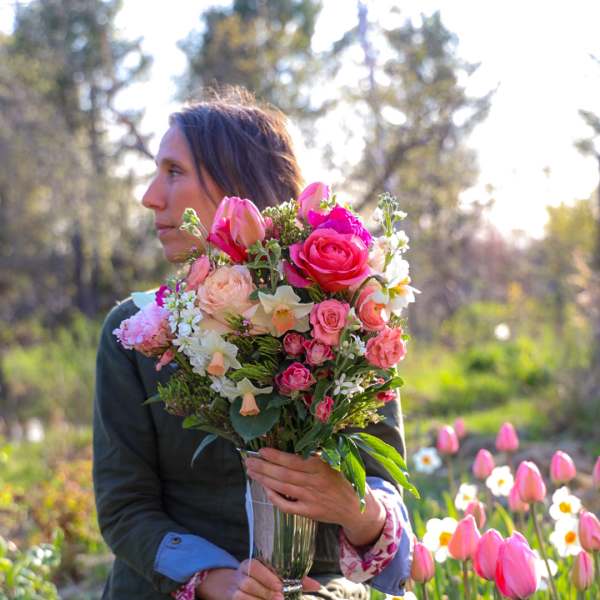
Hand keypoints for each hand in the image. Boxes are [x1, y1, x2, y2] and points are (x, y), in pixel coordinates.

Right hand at [196, 559, 320, 599]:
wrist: (234, 586)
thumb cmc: (262, 579)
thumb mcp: (276, 575)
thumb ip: (295, 579)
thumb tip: (317, 585)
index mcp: (251, 563)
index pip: (255, 567)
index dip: (267, 577)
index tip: (280, 586)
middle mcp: (240, 574)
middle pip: (250, 583)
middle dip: (266, 592)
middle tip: (280, 597)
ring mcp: (235, 589)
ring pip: (243, 595)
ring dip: (260, 599)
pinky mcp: (232, 599)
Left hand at [245, 448, 385, 546]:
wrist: (355, 507)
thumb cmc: (341, 479)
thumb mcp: (333, 461)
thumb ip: (314, 454)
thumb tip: (291, 440)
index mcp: (321, 466)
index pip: (293, 461)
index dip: (276, 456)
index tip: (261, 450)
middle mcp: (315, 482)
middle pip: (284, 474)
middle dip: (264, 467)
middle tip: (249, 461)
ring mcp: (311, 499)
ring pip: (282, 488)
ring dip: (264, 479)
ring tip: (251, 471)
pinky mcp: (309, 512)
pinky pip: (286, 505)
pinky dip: (274, 497)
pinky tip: (265, 489)